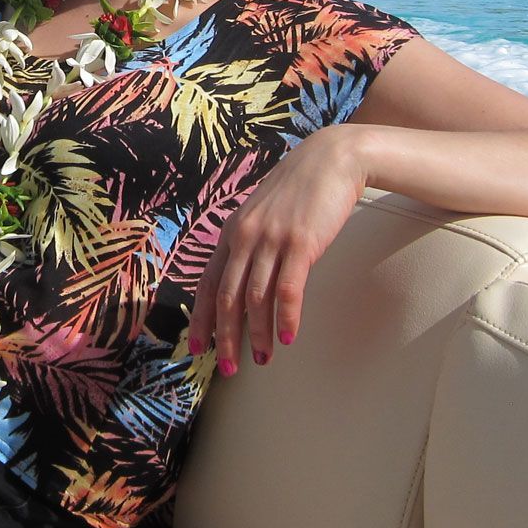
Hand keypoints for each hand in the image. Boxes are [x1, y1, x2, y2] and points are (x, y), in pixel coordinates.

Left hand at [188, 126, 366, 374]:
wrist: (330, 160)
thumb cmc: (299, 190)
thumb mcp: (264, 214)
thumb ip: (251, 242)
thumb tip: (245, 278)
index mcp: (232, 231)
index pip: (209, 283)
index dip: (202, 319)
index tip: (196, 348)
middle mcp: (245, 237)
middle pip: (227, 297)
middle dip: (225, 337)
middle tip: (228, 368)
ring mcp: (272, 240)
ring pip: (255, 299)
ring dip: (257, 334)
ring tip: (263, 359)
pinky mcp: (300, 243)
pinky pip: (288, 290)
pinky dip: (287, 318)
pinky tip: (289, 337)